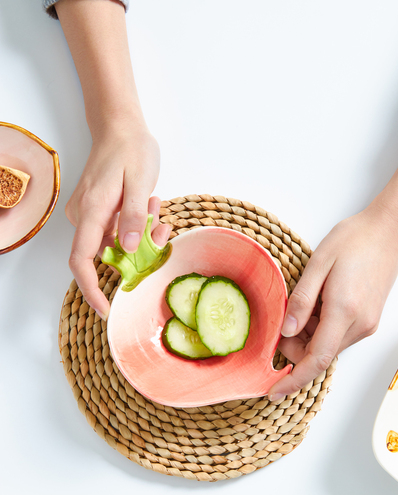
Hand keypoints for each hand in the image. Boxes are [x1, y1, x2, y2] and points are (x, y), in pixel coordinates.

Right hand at [66, 124, 170, 318]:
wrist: (119, 126)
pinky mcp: (96, 211)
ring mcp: (89, 214)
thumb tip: (127, 250)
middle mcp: (84, 215)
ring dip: (140, 238)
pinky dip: (136, 228)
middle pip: (104, 254)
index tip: (107, 308)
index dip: (91, 289)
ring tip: (157, 212)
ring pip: (114, 243)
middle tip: (160, 231)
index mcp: (92, 211)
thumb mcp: (140, 182)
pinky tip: (150, 208)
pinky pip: (115, 231)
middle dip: (135, 255)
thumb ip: (133, 216)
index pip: (81, 260)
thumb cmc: (131, 149)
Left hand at [268, 202, 397, 400]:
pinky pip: (336, 336)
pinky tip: (318, 303)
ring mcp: (366, 325)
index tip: (273, 392)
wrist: (387, 232)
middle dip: (294, 347)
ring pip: (326, 346)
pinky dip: (319, 328)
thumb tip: (287, 332)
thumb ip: (301, 301)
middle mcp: (359, 325)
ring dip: (307, 335)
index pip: (316, 359)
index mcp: (344, 311)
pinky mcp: (367, 321)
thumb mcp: (318, 264)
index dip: (293, 379)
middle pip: (318, 355)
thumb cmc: (354, 241)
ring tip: (306, 301)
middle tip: (284, 318)